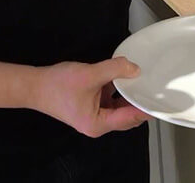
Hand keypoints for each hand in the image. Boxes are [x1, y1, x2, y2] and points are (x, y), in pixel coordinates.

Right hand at [31, 57, 150, 137]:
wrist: (34, 85)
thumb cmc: (58, 85)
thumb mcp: (90, 74)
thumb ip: (114, 70)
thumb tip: (135, 69)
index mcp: (99, 124)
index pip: (131, 118)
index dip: (146, 108)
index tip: (160, 98)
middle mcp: (98, 124)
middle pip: (128, 116)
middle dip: (139, 101)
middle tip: (154, 86)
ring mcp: (94, 116)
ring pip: (120, 108)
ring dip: (128, 95)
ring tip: (140, 80)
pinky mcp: (91, 107)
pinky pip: (111, 101)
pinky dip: (117, 91)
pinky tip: (122, 77)